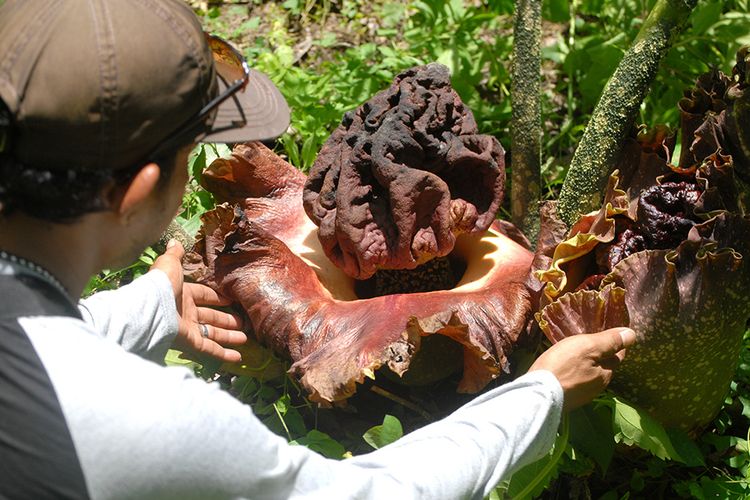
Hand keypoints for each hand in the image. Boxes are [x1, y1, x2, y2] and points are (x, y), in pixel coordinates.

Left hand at [150, 239, 246, 362]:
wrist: (151, 306)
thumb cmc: (162, 283)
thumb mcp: (170, 263)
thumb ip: (175, 254)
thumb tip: (174, 240)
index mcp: (182, 293)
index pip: (203, 296)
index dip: (216, 298)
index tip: (230, 301)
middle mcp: (185, 312)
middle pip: (210, 317)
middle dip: (226, 320)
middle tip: (242, 323)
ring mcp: (188, 329)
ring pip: (212, 334)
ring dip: (228, 337)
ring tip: (244, 338)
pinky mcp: (190, 343)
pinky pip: (209, 349)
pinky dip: (223, 354)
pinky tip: (237, 357)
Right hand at [528, 327, 636, 410]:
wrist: (537, 394)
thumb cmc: (563, 366)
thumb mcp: (587, 347)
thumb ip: (609, 341)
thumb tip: (632, 334)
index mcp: (606, 374)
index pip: (618, 356)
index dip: (614, 344)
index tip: (609, 334)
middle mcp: (598, 387)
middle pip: (604, 367)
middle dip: (600, 356)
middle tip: (589, 343)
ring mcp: (582, 396)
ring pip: (589, 376)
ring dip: (586, 366)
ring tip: (575, 355)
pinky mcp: (567, 399)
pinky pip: (576, 383)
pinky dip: (574, 374)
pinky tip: (564, 370)